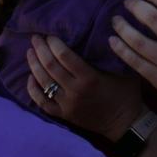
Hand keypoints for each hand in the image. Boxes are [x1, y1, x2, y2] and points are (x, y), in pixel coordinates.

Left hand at [26, 35, 144, 141]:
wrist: (125, 124)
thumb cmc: (127, 94)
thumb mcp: (124, 70)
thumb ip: (113, 53)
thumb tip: (105, 32)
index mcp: (89, 78)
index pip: (64, 56)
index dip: (53, 43)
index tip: (49, 34)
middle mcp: (75, 90)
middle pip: (50, 66)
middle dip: (40, 50)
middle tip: (35, 38)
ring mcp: (67, 104)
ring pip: (44, 82)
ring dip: (34, 65)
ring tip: (30, 52)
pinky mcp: (64, 115)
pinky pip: (42, 102)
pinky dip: (33, 90)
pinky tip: (30, 78)